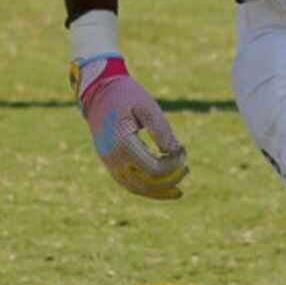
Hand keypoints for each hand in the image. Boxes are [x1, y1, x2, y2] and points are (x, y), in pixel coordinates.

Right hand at [73, 55, 186, 199]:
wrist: (98, 93)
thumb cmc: (126, 95)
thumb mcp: (147, 106)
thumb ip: (161, 129)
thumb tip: (174, 152)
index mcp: (123, 143)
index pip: (153, 168)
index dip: (173, 164)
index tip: (183, 150)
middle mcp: (113, 158)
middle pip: (146, 183)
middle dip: (170, 180)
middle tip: (187, 170)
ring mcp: (109, 163)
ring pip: (136, 189)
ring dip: (158, 191)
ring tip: (178, 191)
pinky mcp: (110, 164)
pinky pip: (128, 184)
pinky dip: (146, 189)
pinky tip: (161, 188)